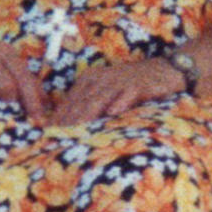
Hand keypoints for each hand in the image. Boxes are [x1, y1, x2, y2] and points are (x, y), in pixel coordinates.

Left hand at [45, 57, 183, 125]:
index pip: (69, 101)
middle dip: (68, 121)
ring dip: (87, 115)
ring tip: (76, 131)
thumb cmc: (130, 87)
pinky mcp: (139, 85)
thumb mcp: (106, 93)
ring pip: (100, 99)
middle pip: (81, 102)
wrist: (165, 71)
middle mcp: (101, 79)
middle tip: (57, 140)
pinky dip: (120, 102)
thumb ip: (87, 106)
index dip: (59, 119)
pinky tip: (113, 113)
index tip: (47, 137)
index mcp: (89, 79)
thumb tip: (66, 128)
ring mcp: (120, 81)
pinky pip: (128, 94)